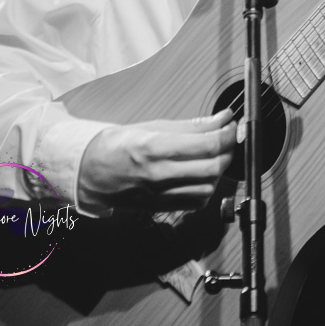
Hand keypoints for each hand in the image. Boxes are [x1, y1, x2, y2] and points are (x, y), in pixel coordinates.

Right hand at [78, 109, 236, 213]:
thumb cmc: (119, 145)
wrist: (92, 172)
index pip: (206, 144)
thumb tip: (222, 118)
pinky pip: (197, 202)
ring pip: (208, 187)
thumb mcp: (154, 126)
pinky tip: (203, 174)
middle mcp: (158, 173)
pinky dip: (208, 187)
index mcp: (154, 147)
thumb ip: (193, 125)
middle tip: (229, 138)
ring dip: (220, 170)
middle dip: (228, 151)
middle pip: (212, 167)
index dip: (228, 134)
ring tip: (216, 155)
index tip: (233, 125)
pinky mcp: (163, 207)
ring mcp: (161, 194)